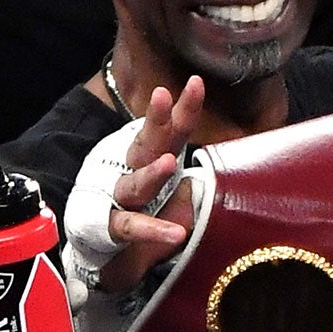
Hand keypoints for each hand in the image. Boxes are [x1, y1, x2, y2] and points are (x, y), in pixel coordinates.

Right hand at [63, 77, 203, 295]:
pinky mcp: (111, 227)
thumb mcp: (174, 190)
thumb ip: (195, 179)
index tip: (197, 82)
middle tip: (162, 95)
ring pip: (136, 184)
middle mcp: (134, 172)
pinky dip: (152, 230)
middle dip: (155, 119)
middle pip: (146, 144)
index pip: (171, 130)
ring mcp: (121, 199)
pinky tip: (175, 234)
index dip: (184, 108)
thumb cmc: (144, 211)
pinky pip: (131, 227)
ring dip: (152, 173)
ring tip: (169, 163)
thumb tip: (228, 174)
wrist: (103, 249)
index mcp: (152, 158)